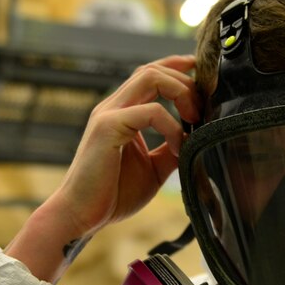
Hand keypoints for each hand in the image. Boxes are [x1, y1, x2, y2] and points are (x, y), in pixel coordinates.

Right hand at [56, 54, 200, 233]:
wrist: (81, 216)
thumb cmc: (112, 194)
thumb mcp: (154, 168)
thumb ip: (172, 149)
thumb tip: (197, 138)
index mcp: (122, 112)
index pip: (150, 74)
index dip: (177, 68)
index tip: (202, 76)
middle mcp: (113, 106)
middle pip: (153, 69)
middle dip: (185, 81)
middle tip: (203, 109)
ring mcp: (109, 114)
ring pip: (150, 76)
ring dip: (180, 91)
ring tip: (195, 118)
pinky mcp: (108, 127)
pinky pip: (150, 111)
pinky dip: (171, 126)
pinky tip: (178, 147)